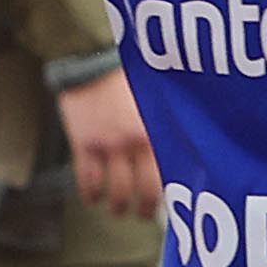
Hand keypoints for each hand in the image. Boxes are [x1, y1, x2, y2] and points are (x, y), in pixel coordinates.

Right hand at [53, 61, 159, 217]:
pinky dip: (91, 194)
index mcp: (159, 131)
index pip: (171, 173)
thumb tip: (183, 143)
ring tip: (119, 210)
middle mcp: (135, 143)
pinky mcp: (83, 144)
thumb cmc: (127, 72)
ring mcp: (108, 146)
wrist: (90, 54)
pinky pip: (87, 180)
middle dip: (146, 209)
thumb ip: (167, 121)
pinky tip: (93, 198)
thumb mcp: (157, 95)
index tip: (173, 202)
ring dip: (119, 206)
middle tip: (145, 213)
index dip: (173, 193)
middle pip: (146, 191)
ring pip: (117, 192)